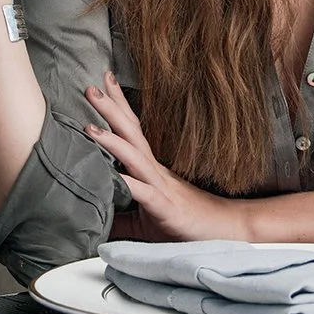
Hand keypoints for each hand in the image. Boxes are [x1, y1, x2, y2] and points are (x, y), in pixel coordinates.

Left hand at [82, 70, 250, 242]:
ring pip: (135, 157)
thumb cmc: (183, 222)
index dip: (116, 107)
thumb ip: (119, 216)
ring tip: (90, 125)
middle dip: (111, 109)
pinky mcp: (166, 209)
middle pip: (131, 133)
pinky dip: (129, 184)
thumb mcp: (144, 219)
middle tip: (90, 87)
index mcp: (148, 168)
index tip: (101, 83)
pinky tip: (114, 176)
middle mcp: (154, 171)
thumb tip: (94, 217)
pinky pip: (145, 194)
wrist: (224, 230)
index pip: (131, 131)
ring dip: (113, 139)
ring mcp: (161, 187)